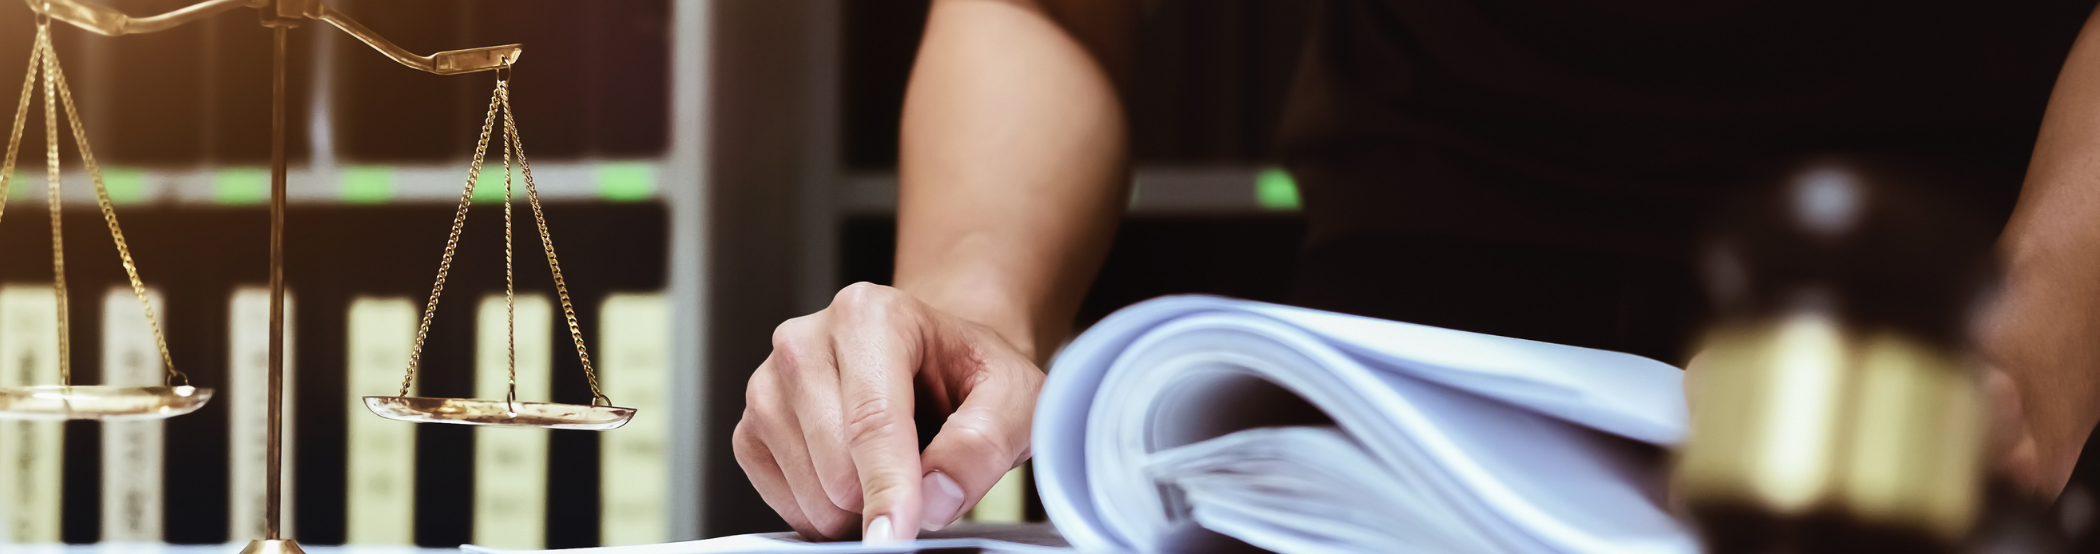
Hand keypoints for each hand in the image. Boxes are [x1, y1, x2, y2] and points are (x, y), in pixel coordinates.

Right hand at [733, 282, 1046, 540]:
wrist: (937, 364)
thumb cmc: (970, 375)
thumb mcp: (1014, 399)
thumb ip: (983, 444)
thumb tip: (934, 498)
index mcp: (870, 314)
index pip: (873, 420)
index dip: (888, 488)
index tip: (896, 538)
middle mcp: (805, 340)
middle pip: (836, 465)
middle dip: (884, 496)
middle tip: (926, 476)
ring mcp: (768, 383)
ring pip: (808, 492)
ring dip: (856, 508)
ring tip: (892, 469)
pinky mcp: (750, 427)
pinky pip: (783, 503)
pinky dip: (824, 512)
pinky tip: (855, 478)